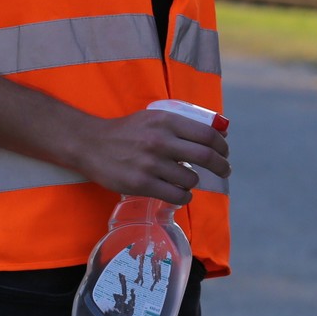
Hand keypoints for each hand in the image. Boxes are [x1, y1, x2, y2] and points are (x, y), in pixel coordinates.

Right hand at [78, 108, 230, 203]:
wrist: (91, 144)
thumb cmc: (127, 131)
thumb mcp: (154, 118)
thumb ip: (181, 125)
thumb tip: (218, 133)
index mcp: (166, 121)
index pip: (206, 134)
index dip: (222, 146)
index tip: (224, 153)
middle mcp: (160, 141)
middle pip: (205, 156)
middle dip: (221, 166)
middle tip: (224, 171)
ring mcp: (151, 164)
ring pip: (190, 179)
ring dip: (194, 183)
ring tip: (188, 182)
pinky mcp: (142, 184)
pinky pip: (176, 196)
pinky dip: (184, 197)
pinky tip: (180, 193)